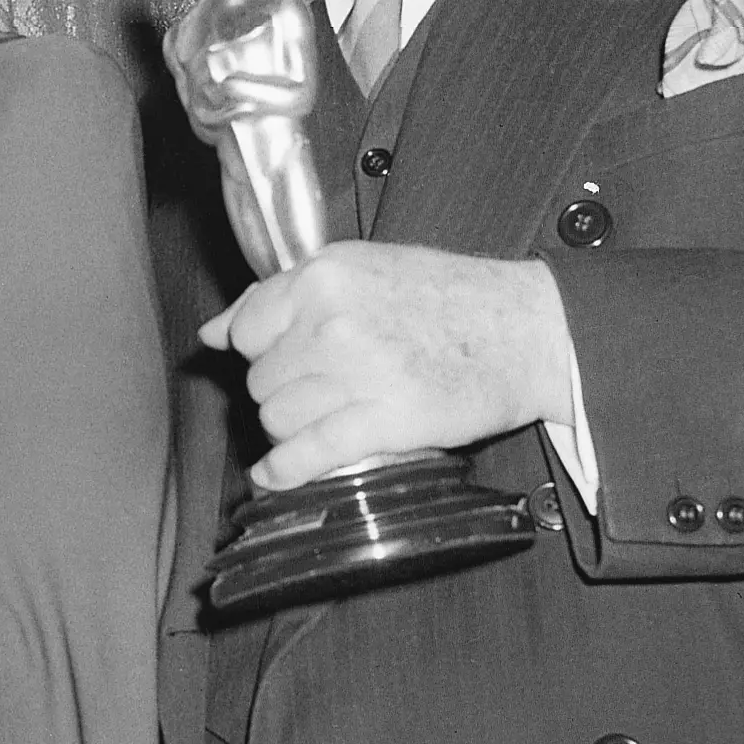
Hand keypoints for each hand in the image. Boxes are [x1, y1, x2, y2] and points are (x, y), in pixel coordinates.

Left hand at [203, 241, 575, 489]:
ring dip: (293, 427)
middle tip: (325, 389)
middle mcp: (332, 321)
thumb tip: (213, 332)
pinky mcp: (384, 421)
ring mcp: (357, 373)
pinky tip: (272, 475)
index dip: (261, 349)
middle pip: (261, 379)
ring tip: (331, 416)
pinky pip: (309, 452)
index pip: (246, 328)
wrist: (530, 330)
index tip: (284, 357)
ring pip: (278, 418)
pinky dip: (283, 470)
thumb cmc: (452, 298)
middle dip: (283, 391)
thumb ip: (283, 297)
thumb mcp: (363, 268)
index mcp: (324, 276)